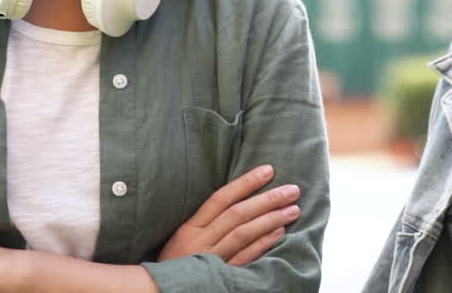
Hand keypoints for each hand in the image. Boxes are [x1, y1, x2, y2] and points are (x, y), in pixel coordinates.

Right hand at [158, 164, 301, 265]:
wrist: (159, 292)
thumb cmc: (175, 264)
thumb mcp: (183, 238)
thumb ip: (206, 222)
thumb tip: (237, 200)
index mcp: (190, 228)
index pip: (220, 198)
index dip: (245, 183)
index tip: (268, 170)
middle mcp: (200, 241)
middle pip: (237, 214)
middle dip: (266, 199)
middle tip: (291, 190)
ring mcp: (210, 259)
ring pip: (243, 234)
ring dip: (270, 220)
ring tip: (292, 209)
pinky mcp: (220, 277)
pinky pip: (244, 258)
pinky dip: (263, 244)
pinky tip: (279, 233)